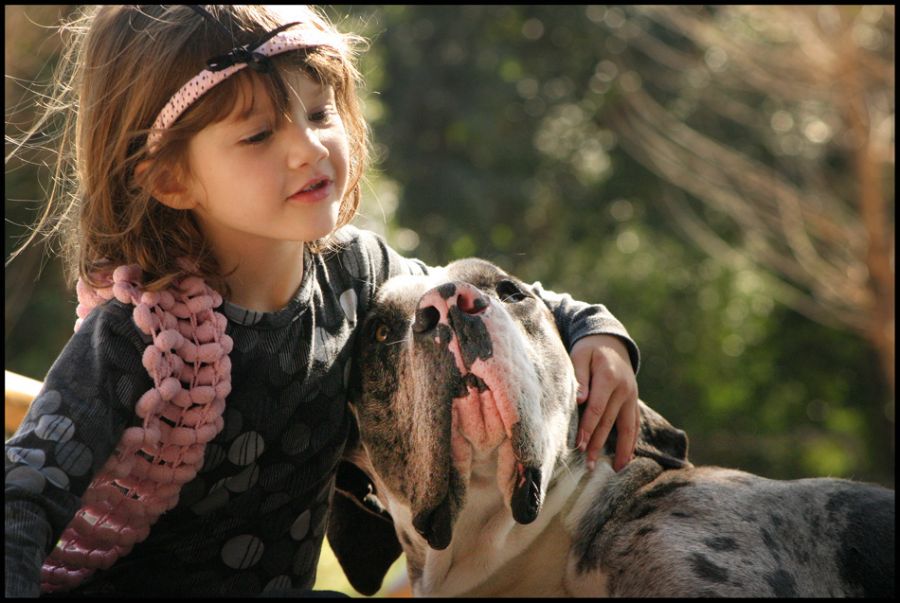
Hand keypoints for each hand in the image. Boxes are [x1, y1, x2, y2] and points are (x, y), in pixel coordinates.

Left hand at [570, 334, 638, 472]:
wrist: (610, 341)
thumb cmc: (589, 350)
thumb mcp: (580, 355)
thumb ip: (579, 377)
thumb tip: (579, 400)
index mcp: (608, 377)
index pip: (597, 408)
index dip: (588, 428)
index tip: (580, 445)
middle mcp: (624, 388)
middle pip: (610, 421)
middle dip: (599, 444)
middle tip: (589, 464)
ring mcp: (631, 396)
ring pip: (627, 426)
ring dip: (621, 449)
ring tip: (616, 470)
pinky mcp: (634, 401)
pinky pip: (634, 424)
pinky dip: (632, 442)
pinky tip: (627, 458)